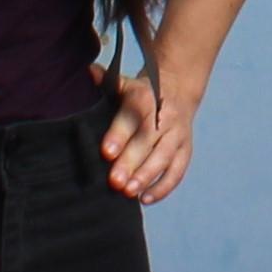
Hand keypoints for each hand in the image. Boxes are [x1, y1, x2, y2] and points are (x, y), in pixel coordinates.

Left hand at [102, 72, 194, 202]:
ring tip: (129, 192)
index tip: (106, 152)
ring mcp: (177, 134)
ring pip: (164, 157)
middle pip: (148, 141)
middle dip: (131, 162)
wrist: (178, 88)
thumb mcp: (124, 83)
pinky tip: (146, 199)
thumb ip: (106, 81)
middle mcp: (163, 117)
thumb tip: (87, 72)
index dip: (119, 135)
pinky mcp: (184, 149)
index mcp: (145, 99)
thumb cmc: (141, 93)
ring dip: (147, 176)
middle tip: (114, 182)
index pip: (131, 118)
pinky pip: (177, 170)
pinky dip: (164, 186)